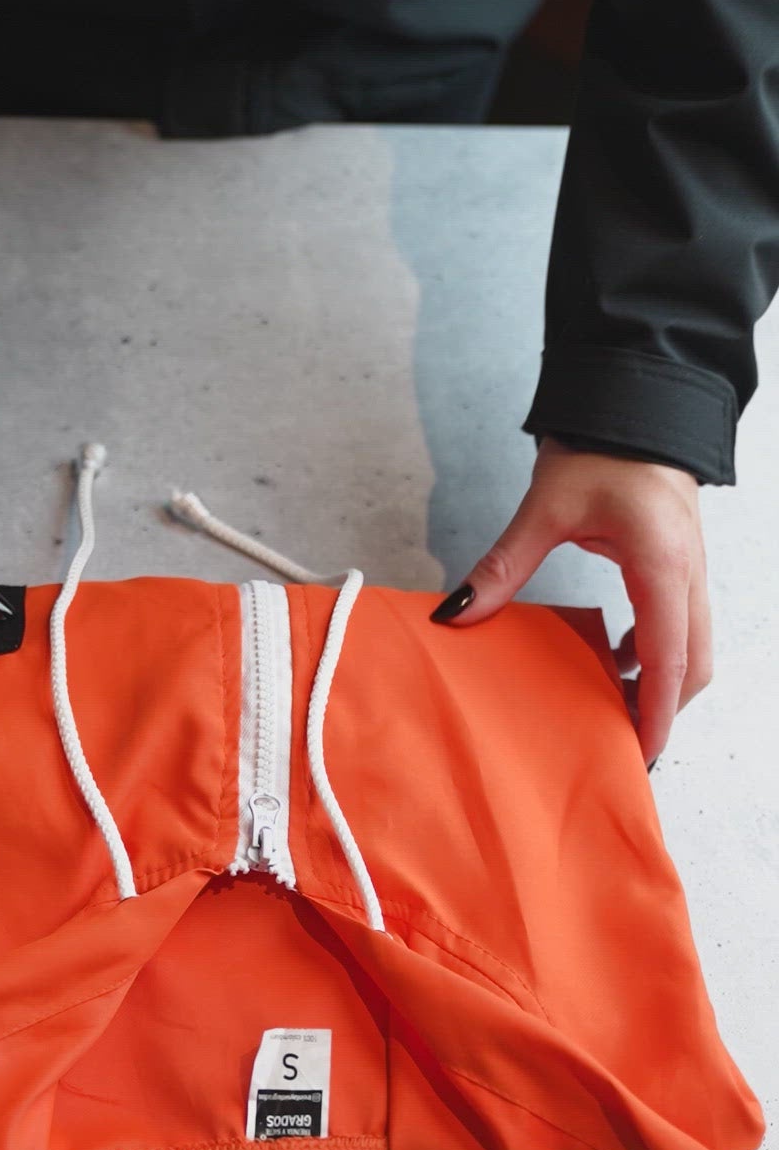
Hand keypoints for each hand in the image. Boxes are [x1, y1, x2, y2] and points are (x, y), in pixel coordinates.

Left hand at [430, 437, 711, 765]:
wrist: (637, 397)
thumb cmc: (605, 444)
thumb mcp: (546, 506)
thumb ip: (504, 565)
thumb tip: (458, 614)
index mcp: (662, 566)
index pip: (668, 660)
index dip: (656, 712)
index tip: (640, 752)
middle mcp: (687, 575)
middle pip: (692, 667)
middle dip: (662, 709)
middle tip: (620, 743)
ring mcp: (688, 572)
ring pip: (691, 649)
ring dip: (659, 684)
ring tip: (613, 709)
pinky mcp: (678, 565)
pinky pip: (677, 625)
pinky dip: (653, 653)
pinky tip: (612, 658)